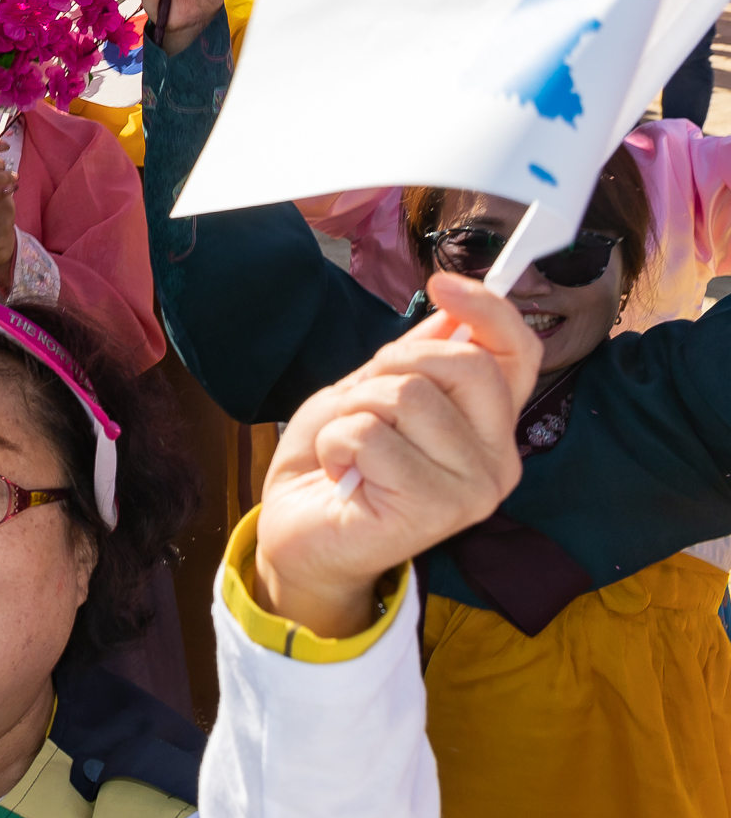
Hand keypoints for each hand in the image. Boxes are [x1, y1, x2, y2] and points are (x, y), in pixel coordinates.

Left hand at [253, 274, 537, 636]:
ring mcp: (473, 490)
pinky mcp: (436, 513)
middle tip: (363, 403)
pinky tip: (342, 474)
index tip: (443, 284)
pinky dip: (338, 443)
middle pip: (463, 364)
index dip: (489, 310)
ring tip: (349, 445)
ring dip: (355, 409)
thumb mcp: (371, 391)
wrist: (299, 532)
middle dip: (392, 365)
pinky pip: (371, 435)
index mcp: (490, 424)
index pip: (519, 354)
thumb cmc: (338, 460)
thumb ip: (419, 357)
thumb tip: (456, 308)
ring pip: (408, 396)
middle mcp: (498, 459)